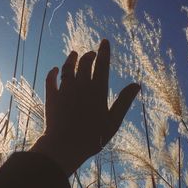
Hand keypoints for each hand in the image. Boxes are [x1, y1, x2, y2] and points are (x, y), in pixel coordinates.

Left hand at [30, 39, 139, 176]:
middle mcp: (81, 86)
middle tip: (91, 53)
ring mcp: (65, 90)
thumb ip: (124, 101)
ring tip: (74, 54)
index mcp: (97, 90)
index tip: (104, 42)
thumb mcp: (113, 121)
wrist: (65, 146)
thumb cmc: (92, 136)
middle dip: (89, 55)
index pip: (102, 65)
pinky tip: (55, 69)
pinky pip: (51, 80)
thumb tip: (136, 85)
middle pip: (85, 63)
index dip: (104, 52)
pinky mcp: (52, 97)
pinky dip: (53, 73)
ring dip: (71, 59)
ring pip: (67, 68)